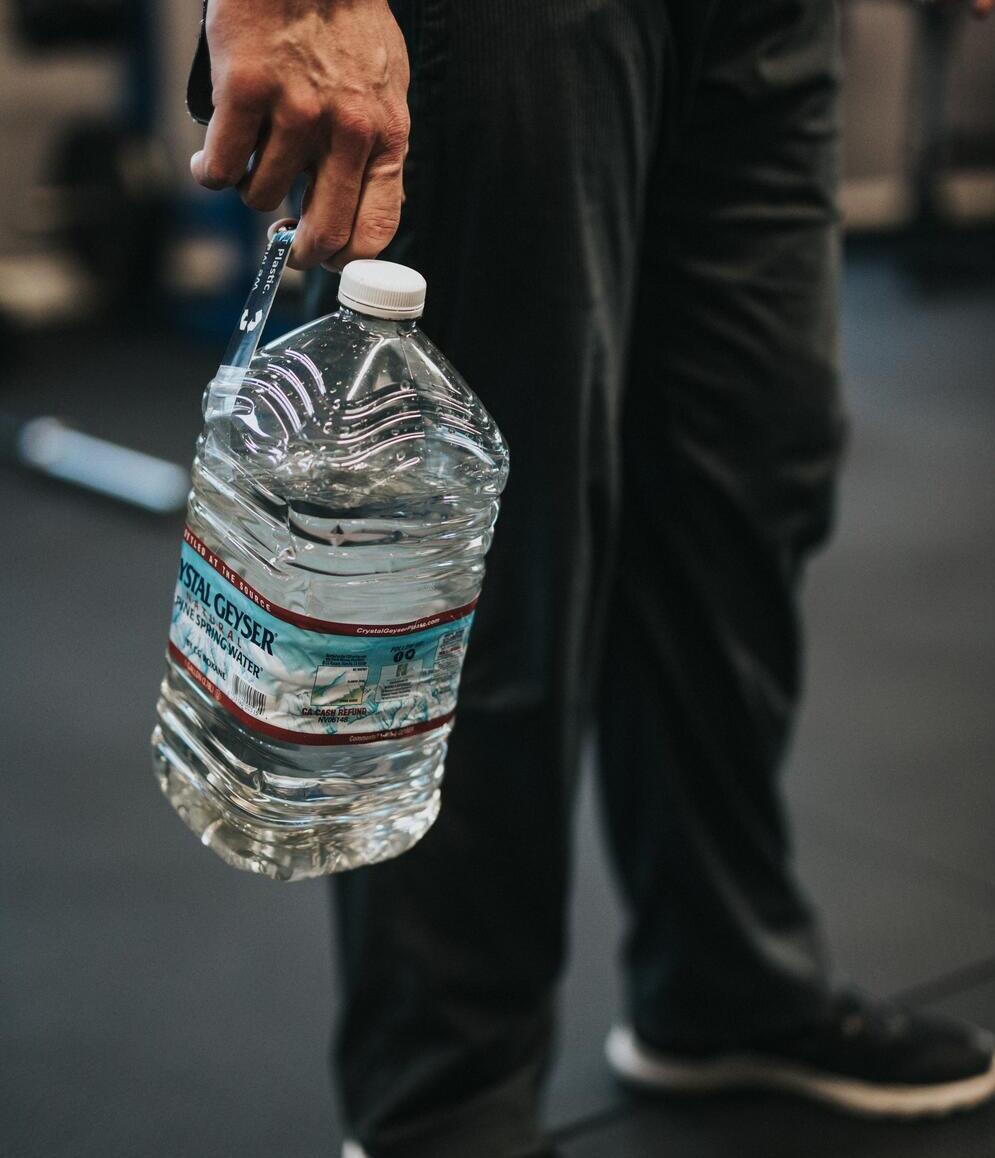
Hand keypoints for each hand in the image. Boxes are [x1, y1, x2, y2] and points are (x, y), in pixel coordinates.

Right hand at [192, 0, 409, 269]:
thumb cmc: (344, 21)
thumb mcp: (384, 89)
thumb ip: (377, 148)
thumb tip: (366, 209)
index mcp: (386, 135)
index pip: (376, 229)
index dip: (347, 258)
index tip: (328, 258)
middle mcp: (346, 132)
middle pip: (324, 234)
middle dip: (301, 252)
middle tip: (286, 243)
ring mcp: (295, 114)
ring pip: (262, 197)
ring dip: (250, 190)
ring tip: (251, 160)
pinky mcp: (244, 92)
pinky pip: (221, 169)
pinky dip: (210, 172)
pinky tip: (211, 158)